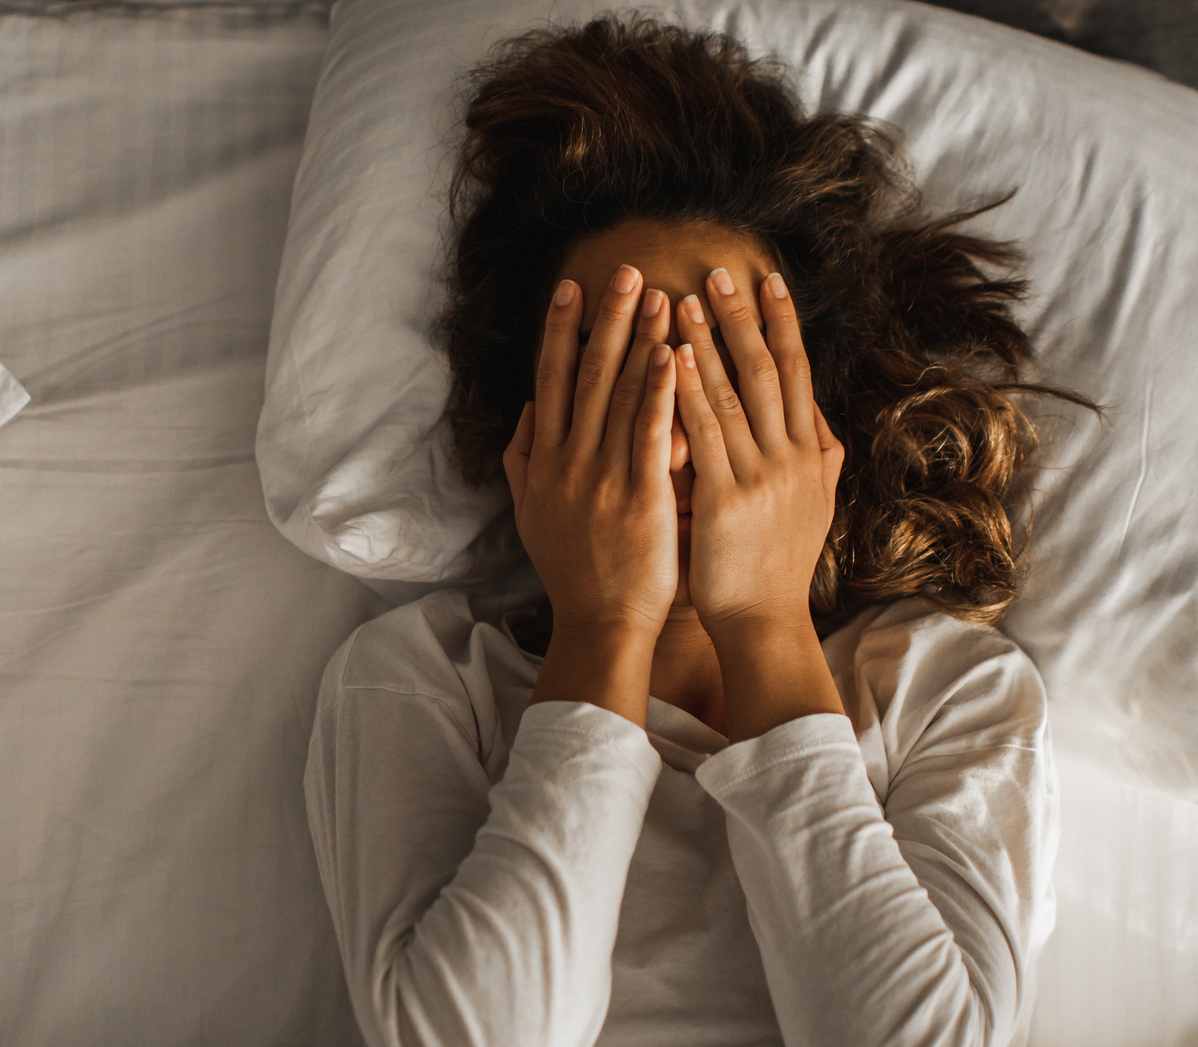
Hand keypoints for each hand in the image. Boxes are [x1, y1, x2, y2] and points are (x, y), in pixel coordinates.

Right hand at [504, 266, 680, 641]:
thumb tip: (527, 413)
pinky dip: (660, 391)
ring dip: (640, 340)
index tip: (571, 288)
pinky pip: (651, 434)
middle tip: (625, 271)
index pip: (551, 381)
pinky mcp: (641, 497)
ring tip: (660, 295)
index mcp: (545, 461)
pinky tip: (673, 355)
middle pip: (585, 375)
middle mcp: (569, 461)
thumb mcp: (532, 513)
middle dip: (606, 319)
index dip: (559, 331)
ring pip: (620, 395)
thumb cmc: (573, 572)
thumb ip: (524, 461)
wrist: (599, 623)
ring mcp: (603, 478)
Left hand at [672, 269, 843, 640]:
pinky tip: (673, 358)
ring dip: (709, 342)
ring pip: (735, 394)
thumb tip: (822, 420)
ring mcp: (762, 477)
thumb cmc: (778, 567)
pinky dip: (690, 392)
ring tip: (684, 299)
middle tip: (720, 271)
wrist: (765, 622)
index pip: (798, 373)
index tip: (769, 280)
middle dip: (744, 318)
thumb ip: (819, 459)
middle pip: (769, 370)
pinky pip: (706, 434)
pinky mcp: (728, 500)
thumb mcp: (814, 506)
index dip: (784, 324)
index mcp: (810, 453)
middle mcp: (792, 457)